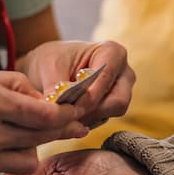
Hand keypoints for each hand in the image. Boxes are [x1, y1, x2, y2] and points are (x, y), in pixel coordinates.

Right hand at [0, 68, 88, 174]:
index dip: (66, 114)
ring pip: (27, 161)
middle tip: (66, 124)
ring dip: (31, 149)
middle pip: (40, 138)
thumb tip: (45, 98)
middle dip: (56, 131)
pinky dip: (7, 160)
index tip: (74, 111)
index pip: (45, 115)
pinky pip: (3, 171)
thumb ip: (14, 85)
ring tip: (20, 135)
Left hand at [18, 40, 134, 126]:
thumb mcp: (49, 66)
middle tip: (67, 114)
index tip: (69, 106)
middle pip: (118, 102)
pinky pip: (102, 120)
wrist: (50, 66)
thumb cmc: (53, 58)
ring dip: (86, 117)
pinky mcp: (112, 108)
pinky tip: (69, 115)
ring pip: (111, 114)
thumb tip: (57, 110)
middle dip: (91, 111)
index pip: (107, 79)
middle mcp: (123, 74)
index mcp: (113, 53)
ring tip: (64, 113)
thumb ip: (55, 87)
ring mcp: (121, 92)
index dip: (89, 96)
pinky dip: (84, 121)